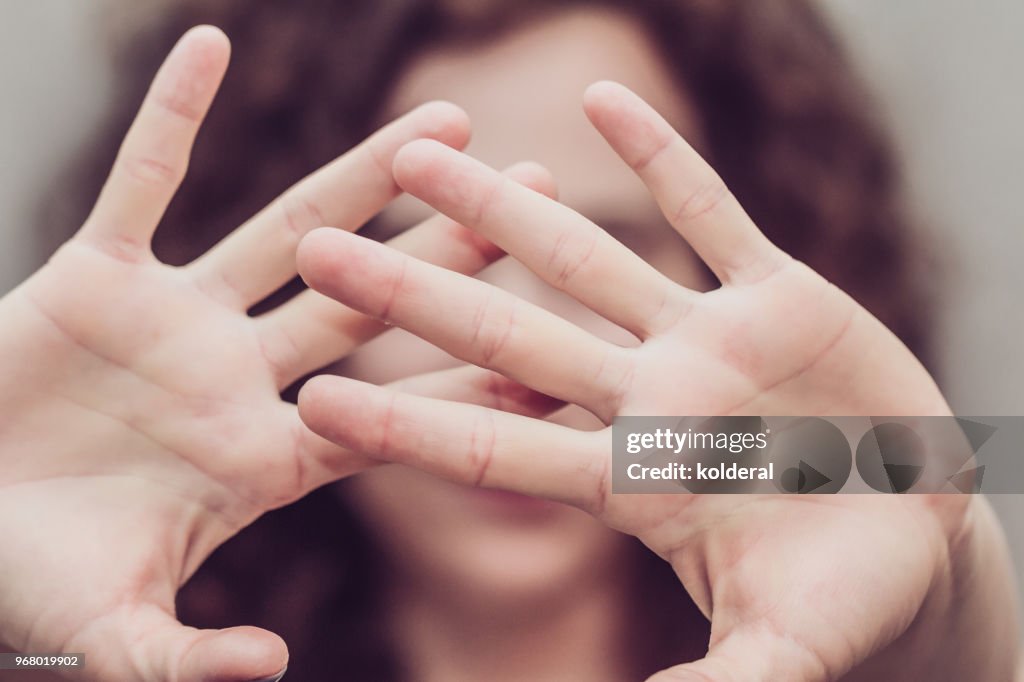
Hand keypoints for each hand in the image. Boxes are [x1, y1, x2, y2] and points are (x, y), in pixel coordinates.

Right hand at [0, 26, 557, 681]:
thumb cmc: (25, 577)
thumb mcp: (110, 631)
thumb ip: (186, 660)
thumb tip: (273, 663)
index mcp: (265, 457)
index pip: (394, 414)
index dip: (472, 388)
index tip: (555, 352)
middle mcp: (239, 377)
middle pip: (371, 303)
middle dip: (453, 256)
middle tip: (537, 196)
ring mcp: (175, 320)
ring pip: (290, 229)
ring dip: (366, 175)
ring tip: (448, 121)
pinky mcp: (96, 278)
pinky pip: (139, 181)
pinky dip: (169, 118)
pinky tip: (210, 45)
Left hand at [296, 82, 1018, 679]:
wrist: (922, 536)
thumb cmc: (848, 605)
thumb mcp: (781, 654)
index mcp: (633, 483)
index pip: (497, 449)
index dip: (408, 426)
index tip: (316, 400)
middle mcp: (649, 400)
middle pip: (507, 336)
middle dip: (414, 294)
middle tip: (312, 248)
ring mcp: (707, 341)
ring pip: (586, 259)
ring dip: (506, 205)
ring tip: (419, 151)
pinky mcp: (778, 297)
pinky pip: (712, 212)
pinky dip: (662, 158)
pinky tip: (601, 98)